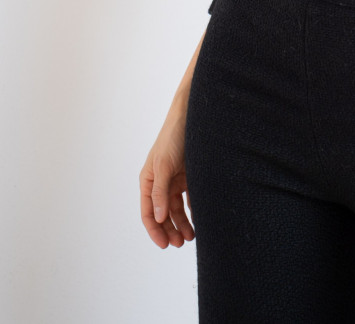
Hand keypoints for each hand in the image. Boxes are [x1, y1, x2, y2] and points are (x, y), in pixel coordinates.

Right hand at [140, 101, 195, 248]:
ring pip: (177, 209)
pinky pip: (190, 199)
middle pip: (163, 214)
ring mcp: (175, 180)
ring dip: (182, 224)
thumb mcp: (164, 165)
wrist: (193, 116)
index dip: (155, 230)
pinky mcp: (189, 176)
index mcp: (148, 181)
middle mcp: (160, 183)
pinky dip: (193, 211)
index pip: (148, 212)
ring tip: (191, 237)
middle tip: (180, 244)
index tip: (165, 245)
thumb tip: (158, 217)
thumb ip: (160, 192)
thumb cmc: (173, 138)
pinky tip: (199, 221)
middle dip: (170, 230)